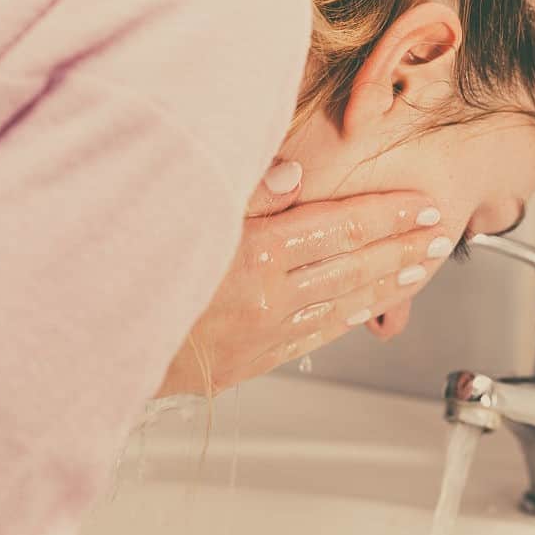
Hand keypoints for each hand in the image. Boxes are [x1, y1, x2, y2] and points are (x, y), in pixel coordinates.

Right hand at [155, 162, 451, 396]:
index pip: (339, 227)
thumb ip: (244, 191)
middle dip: (402, 247)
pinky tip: (367, 310)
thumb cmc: (129, 271)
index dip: (386, 215)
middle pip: (353, 266)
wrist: (93, 344)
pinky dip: (346, 318)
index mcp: (253, 254)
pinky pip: (313, 337)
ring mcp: (262, 334)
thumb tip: (296, 173)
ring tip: (421, 267)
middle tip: (441, 234)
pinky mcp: (249, 362)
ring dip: (387, 283)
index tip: (422, 205)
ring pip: (341, 303)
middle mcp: (267, 297)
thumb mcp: (182, 214)